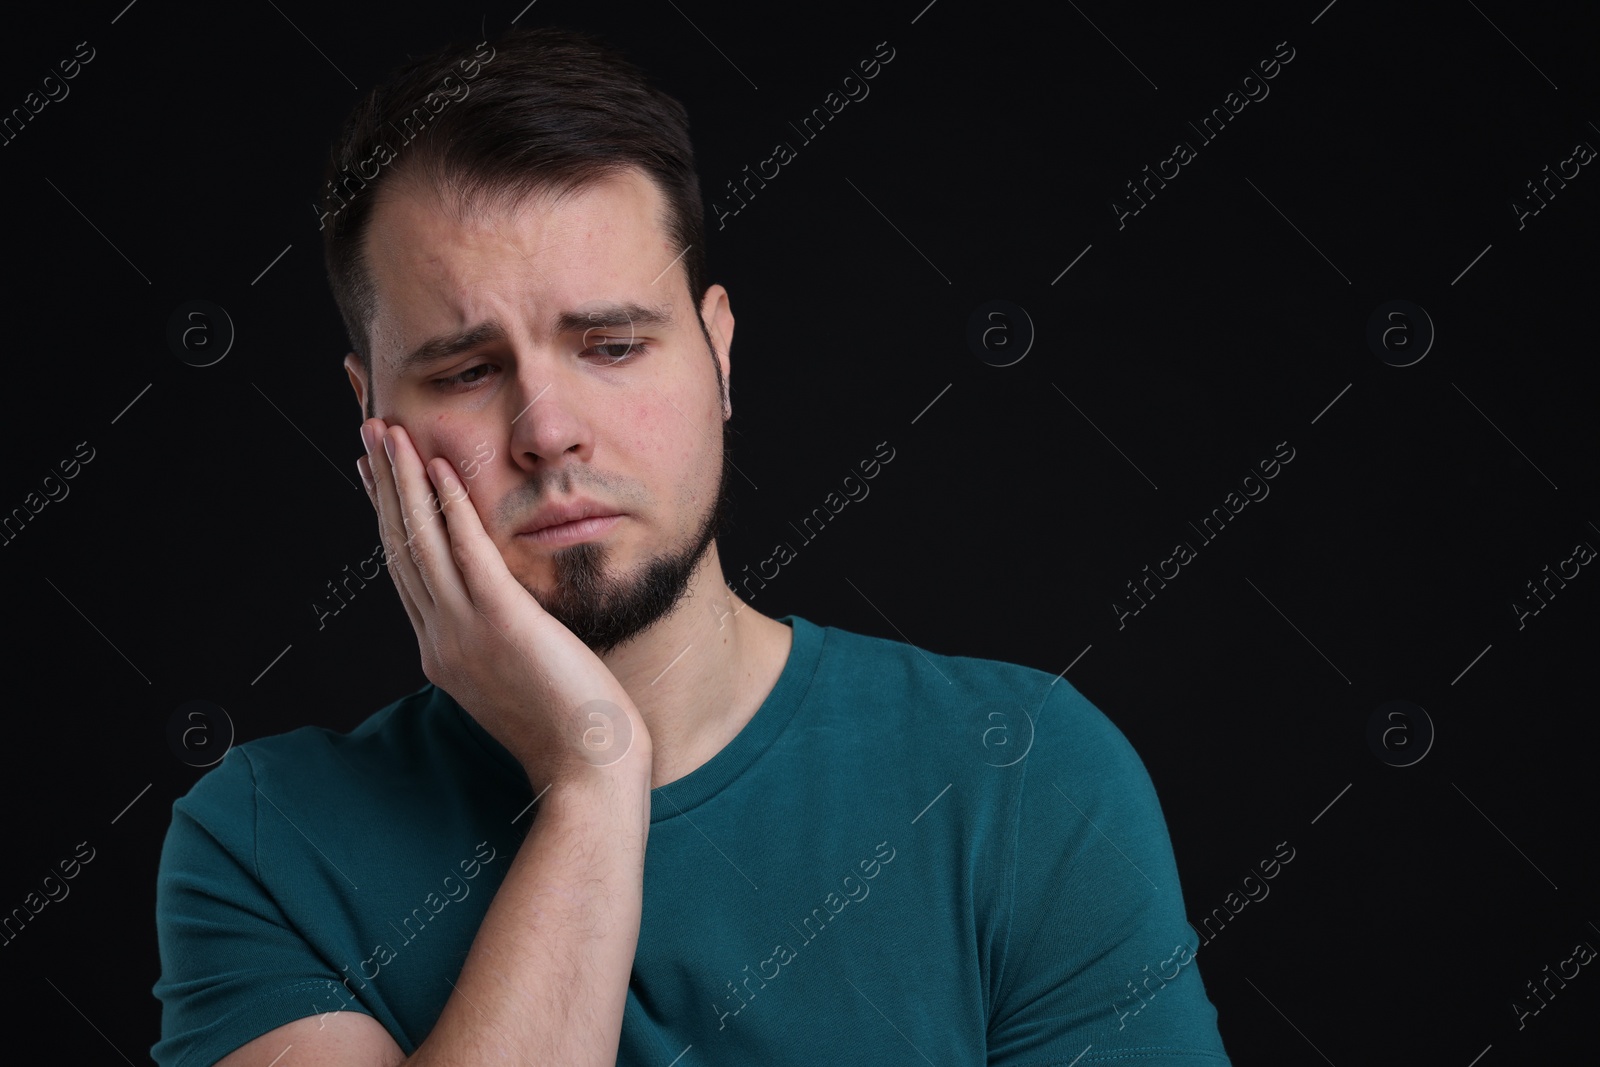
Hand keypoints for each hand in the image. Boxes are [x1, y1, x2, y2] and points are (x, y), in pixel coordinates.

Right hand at [357, 417, 651, 786]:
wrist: (587, 768)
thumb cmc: (568, 730)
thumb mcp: (515, 679)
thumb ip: (496, 644)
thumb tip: (500, 618)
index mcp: (442, 652)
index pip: (405, 570)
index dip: (387, 516)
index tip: (374, 474)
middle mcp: (441, 639)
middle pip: (400, 547)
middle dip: (383, 485)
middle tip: (368, 432)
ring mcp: (465, 631)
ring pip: (421, 542)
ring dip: (404, 480)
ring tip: (390, 432)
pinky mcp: (502, 622)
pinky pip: (468, 552)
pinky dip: (450, 506)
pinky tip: (439, 468)